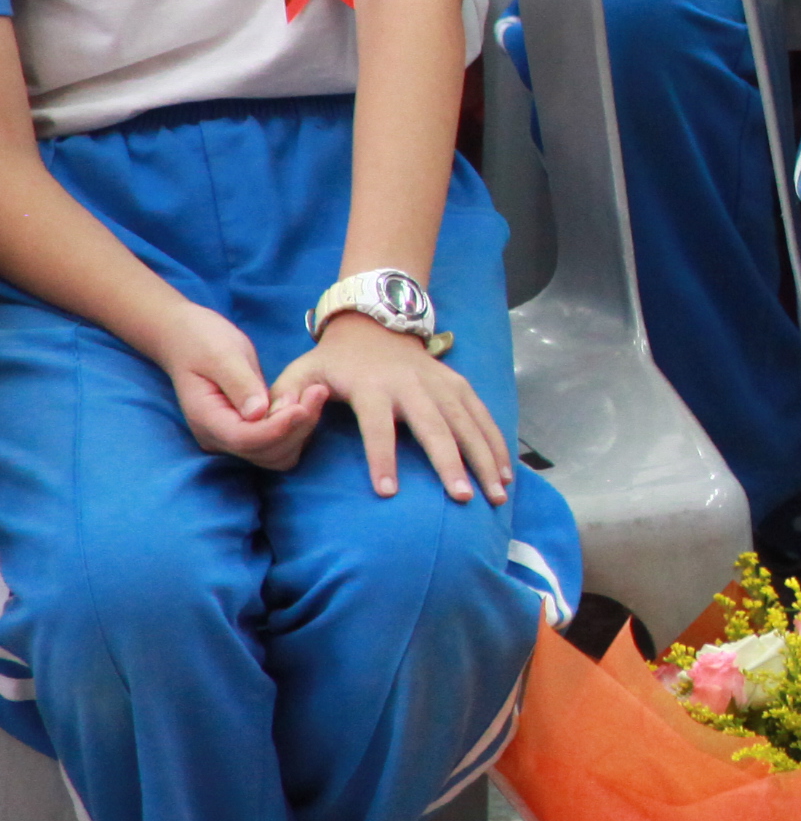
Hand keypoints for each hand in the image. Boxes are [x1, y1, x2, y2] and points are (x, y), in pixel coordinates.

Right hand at [151, 301, 316, 470]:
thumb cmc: (202, 340)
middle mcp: (218, 437)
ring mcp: (232, 438)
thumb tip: (258, 413)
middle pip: (265, 453)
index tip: (303, 407)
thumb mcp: (221, 354)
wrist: (188, 339)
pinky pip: (279, 444)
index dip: (278, 428)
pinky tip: (307, 402)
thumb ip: (240, 383)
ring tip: (315, 394)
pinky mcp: (248, 432)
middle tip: (318, 391)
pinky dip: (297, 430)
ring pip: (276, 454)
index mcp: (206, 418)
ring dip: (301, 431)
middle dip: (296, 428)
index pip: (245, 439)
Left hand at [274, 313, 510, 501]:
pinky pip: (482, 416)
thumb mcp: (301, 371)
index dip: (381, 458)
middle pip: (435, 427)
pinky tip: (507, 473)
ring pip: (467, 423)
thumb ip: (286, 397)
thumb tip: (273, 421)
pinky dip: (497, 443)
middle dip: (450, 463)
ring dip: (485, 458)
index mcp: (372, 386)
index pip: (376, 426)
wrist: (375, 322)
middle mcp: (411, 385)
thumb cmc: (333, 360)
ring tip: (496, 494)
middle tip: (462, 497)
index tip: (386, 493)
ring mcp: (440, 383)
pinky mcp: (458, 384)